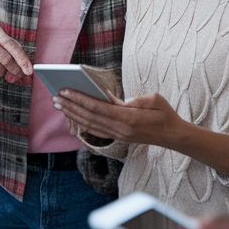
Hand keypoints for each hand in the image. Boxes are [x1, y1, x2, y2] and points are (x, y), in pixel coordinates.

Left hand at [52, 88, 183, 145]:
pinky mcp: (118, 138)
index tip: (65, 90)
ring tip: (58, 104)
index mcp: (128, 118)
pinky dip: (81, 123)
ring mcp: (118, 135)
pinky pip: (96, 131)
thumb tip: (111, 99)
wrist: (174, 136)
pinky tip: (72, 116)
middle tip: (55, 97)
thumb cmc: (165, 113)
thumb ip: (132, 99)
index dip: (79, 98)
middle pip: (89, 117)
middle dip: (70, 106)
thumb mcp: (153, 100)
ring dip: (72, 114)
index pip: (97, 107)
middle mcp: (120, 129)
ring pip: (90, 125)